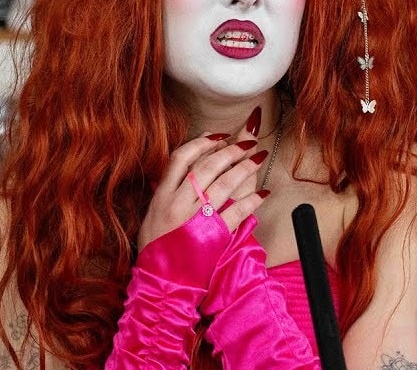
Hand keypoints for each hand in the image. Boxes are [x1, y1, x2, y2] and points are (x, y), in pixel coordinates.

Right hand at [138, 119, 268, 249]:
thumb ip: (167, 187)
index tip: (219, 135)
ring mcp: (195, 220)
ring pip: (224, 184)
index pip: (181, 157)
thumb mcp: (153, 213)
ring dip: (245, 168)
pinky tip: (263, 193)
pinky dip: (252, 201)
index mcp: (162, 196)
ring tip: (259, 158)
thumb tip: (185, 159)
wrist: (160, 281)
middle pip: (207, 166)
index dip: (201, 142)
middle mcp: (177, 204)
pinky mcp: (213, 236)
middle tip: (247, 142)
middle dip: (230, 151)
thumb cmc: (156, 246)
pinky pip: (237, 212)